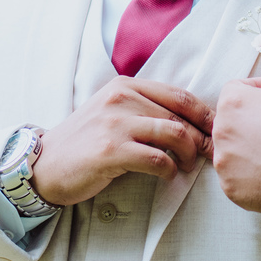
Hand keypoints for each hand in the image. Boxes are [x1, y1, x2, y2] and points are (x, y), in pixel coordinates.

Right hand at [30, 76, 214, 205]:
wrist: (45, 164)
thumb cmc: (85, 142)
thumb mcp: (113, 112)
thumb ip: (145, 110)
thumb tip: (190, 123)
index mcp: (125, 85)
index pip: (178, 95)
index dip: (204, 113)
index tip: (216, 129)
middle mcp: (121, 98)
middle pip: (180, 115)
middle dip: (201, 136)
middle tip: (210, 153)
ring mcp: (115, 124)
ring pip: (173, 134)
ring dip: (188, 153)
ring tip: (187, 165)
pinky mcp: (111, 151)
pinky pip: (156, 159)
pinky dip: (169, 169)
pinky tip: (166, 174)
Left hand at [212, 77, 260, 216]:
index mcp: (233, 103)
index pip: (234, 89)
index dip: (255, 90)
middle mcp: (221, 132)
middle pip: (230, 123)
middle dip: (250, 122)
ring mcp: (224, 164)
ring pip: (231, 153)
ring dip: (248, 150)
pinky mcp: (232, 189)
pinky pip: (236, 178)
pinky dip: (251, 175)